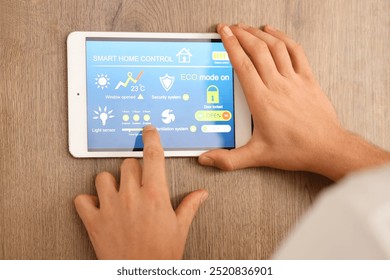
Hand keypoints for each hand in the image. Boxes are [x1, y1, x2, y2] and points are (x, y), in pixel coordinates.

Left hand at [74, 125, 207, 258]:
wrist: (140, 275)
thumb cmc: (161, 254)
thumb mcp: (180, 228)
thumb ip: (189, 205)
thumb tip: (201, 193)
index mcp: (155, 195)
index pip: (152, 156)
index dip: (151, 139)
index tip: (148, 131)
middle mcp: (131, 197)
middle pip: (127, 164)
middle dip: (134, 169)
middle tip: (138, 182)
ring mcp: (110, 207)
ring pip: (103, 177)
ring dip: (110, 182)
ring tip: (117, 193)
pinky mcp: (93, 221)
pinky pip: (81, 199)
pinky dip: (87, 201)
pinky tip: (97, 206)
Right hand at [199, 24, 389, 179]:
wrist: (327, 147)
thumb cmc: (295, 150)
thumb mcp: (257, 156)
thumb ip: (229, 159)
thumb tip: (206, 160)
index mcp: (261, 101)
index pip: (242, 65)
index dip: (231, 45)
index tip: (223, 33)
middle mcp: (277, 85)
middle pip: (257, 51)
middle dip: (242, 34)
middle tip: (230, 27)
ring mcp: (294, 80)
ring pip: (275, 47)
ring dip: (259, 34)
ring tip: (247, 27)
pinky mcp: (308, 79)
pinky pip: (296, 51)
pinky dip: (283, 38)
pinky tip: (274, 32)